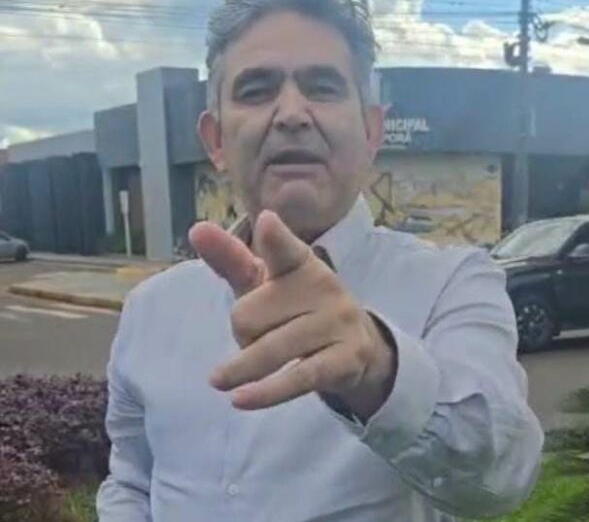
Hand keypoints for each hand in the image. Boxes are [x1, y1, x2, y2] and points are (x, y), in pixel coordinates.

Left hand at [188, 211, 395, 419]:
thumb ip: (231, 259)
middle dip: (243, 334)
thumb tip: (197, 229)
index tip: (266, 222)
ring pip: (269, 349)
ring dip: (243, 367)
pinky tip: (241, 400)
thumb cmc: (298, 310)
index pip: (285, 250)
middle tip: (260, 337)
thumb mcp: (265, 284)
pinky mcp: (345, 359)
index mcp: (301, 263)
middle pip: (249, 316)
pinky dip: (267, 392)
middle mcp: (323, 287)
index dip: (276, 239)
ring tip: (219, 380)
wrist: (357, 347)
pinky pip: (298, 378)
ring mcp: (337, 323)